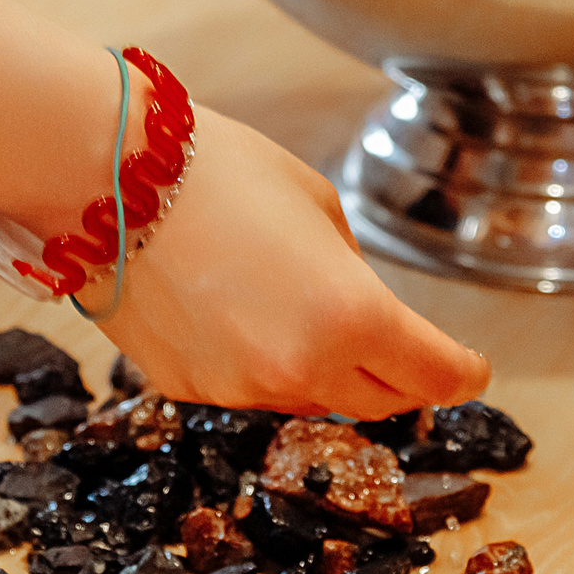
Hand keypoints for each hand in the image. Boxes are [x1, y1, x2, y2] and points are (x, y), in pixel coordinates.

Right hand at [91, 108, 491, 419]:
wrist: (103, 178)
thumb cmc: (215, 170)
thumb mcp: (320, 208)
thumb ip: (354, 274)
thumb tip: (363, 312)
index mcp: (352, 316)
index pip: (437, 377)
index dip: (464, 374)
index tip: (470, 367)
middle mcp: (299, 370)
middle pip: (383, 403)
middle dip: (402, 377)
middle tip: (405, 347)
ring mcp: (239, 389)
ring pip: (312, 400)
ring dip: (329, 370)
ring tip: (301, 307)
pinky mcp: (187, 391)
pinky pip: (250, 390)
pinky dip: (263, 364)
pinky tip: (239, 309)